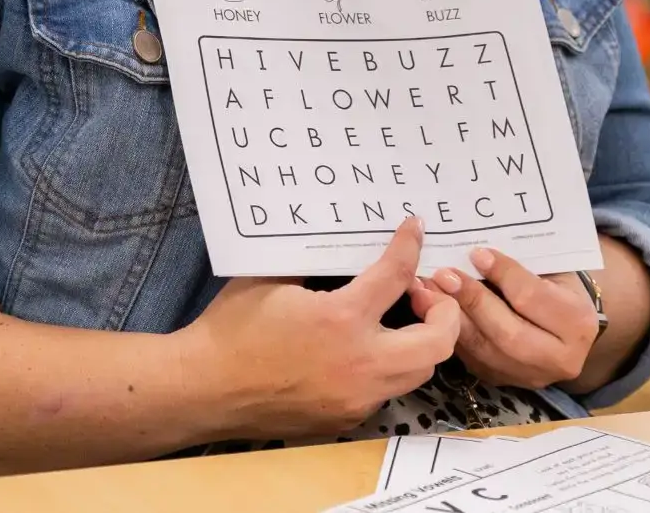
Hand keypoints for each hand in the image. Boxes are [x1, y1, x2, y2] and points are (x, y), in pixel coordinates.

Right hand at [180, 217, 462, 437]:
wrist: (204, 389)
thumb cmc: (231, 329)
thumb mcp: (272, 278)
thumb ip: (314, 263)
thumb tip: (341, 244)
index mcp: (341, 319)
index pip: (396, 275)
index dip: (410, 246)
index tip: (415, 230)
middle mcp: (360, 363)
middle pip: (438, 342)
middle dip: (445, 311)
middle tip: (422, 292)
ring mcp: (356, 398)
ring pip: (417, 372)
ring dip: (420, 343)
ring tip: (399, 323)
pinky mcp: (346, 420)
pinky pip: (384, 392)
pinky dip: (385, 368)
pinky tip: (361, 353)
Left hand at [411, 247, 601, 390]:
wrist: (562, 327)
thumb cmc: (555, 287)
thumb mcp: (552, 271)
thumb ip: (522, 263)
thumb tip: (475, 249)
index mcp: (577, 323)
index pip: (533, 298)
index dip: (503, 275)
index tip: (476, 253)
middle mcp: (559, 359)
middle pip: (508, 332)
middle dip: (472, 301)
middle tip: (443, 274)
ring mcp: (528, 376)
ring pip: (484, 350)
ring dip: (451, 318)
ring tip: (426, 290)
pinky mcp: (502, 381)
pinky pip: (470, 358)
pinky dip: (448, 332)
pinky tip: (429, 310)